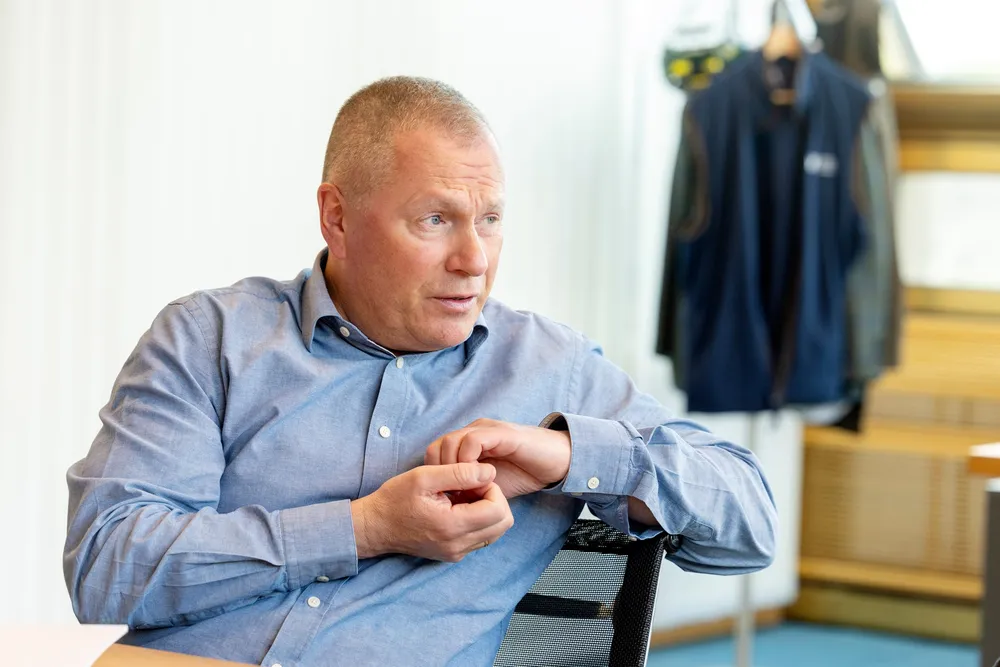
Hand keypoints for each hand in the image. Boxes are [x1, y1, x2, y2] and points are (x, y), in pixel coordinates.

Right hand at [350, 462, 513, 561]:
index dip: (493, 489)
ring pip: (495, 532)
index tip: (473, 479)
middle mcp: (458, 545)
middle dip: (495, 499)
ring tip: (464, 496)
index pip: (498, 510)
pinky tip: (458, 507)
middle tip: (473, 486)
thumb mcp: (424, 477)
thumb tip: (489, 472)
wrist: (374, 527)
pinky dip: (478, 520)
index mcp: (452, 526)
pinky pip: (481, 538)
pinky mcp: (453, 554)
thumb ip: (460, 472)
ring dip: (488, 510)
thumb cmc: (395, 499)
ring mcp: (456, 553)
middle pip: (503, 524)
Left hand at [424, 418, 571, 499]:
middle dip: (440, 474)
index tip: (444, 498)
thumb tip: (447, 504)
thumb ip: (468, 488)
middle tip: (452, 495)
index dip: (435, 476)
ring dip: (453, 469)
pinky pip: (473, 442)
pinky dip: (469, 462)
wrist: (555, 463)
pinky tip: (479, 480)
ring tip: (465, 489)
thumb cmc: (522, 474)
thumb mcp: (488, 485)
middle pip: (437, 447)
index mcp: (466, 443)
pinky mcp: (500, 433)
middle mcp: (472, 432)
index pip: (435, 454)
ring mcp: (485, 430)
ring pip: (451, 442)